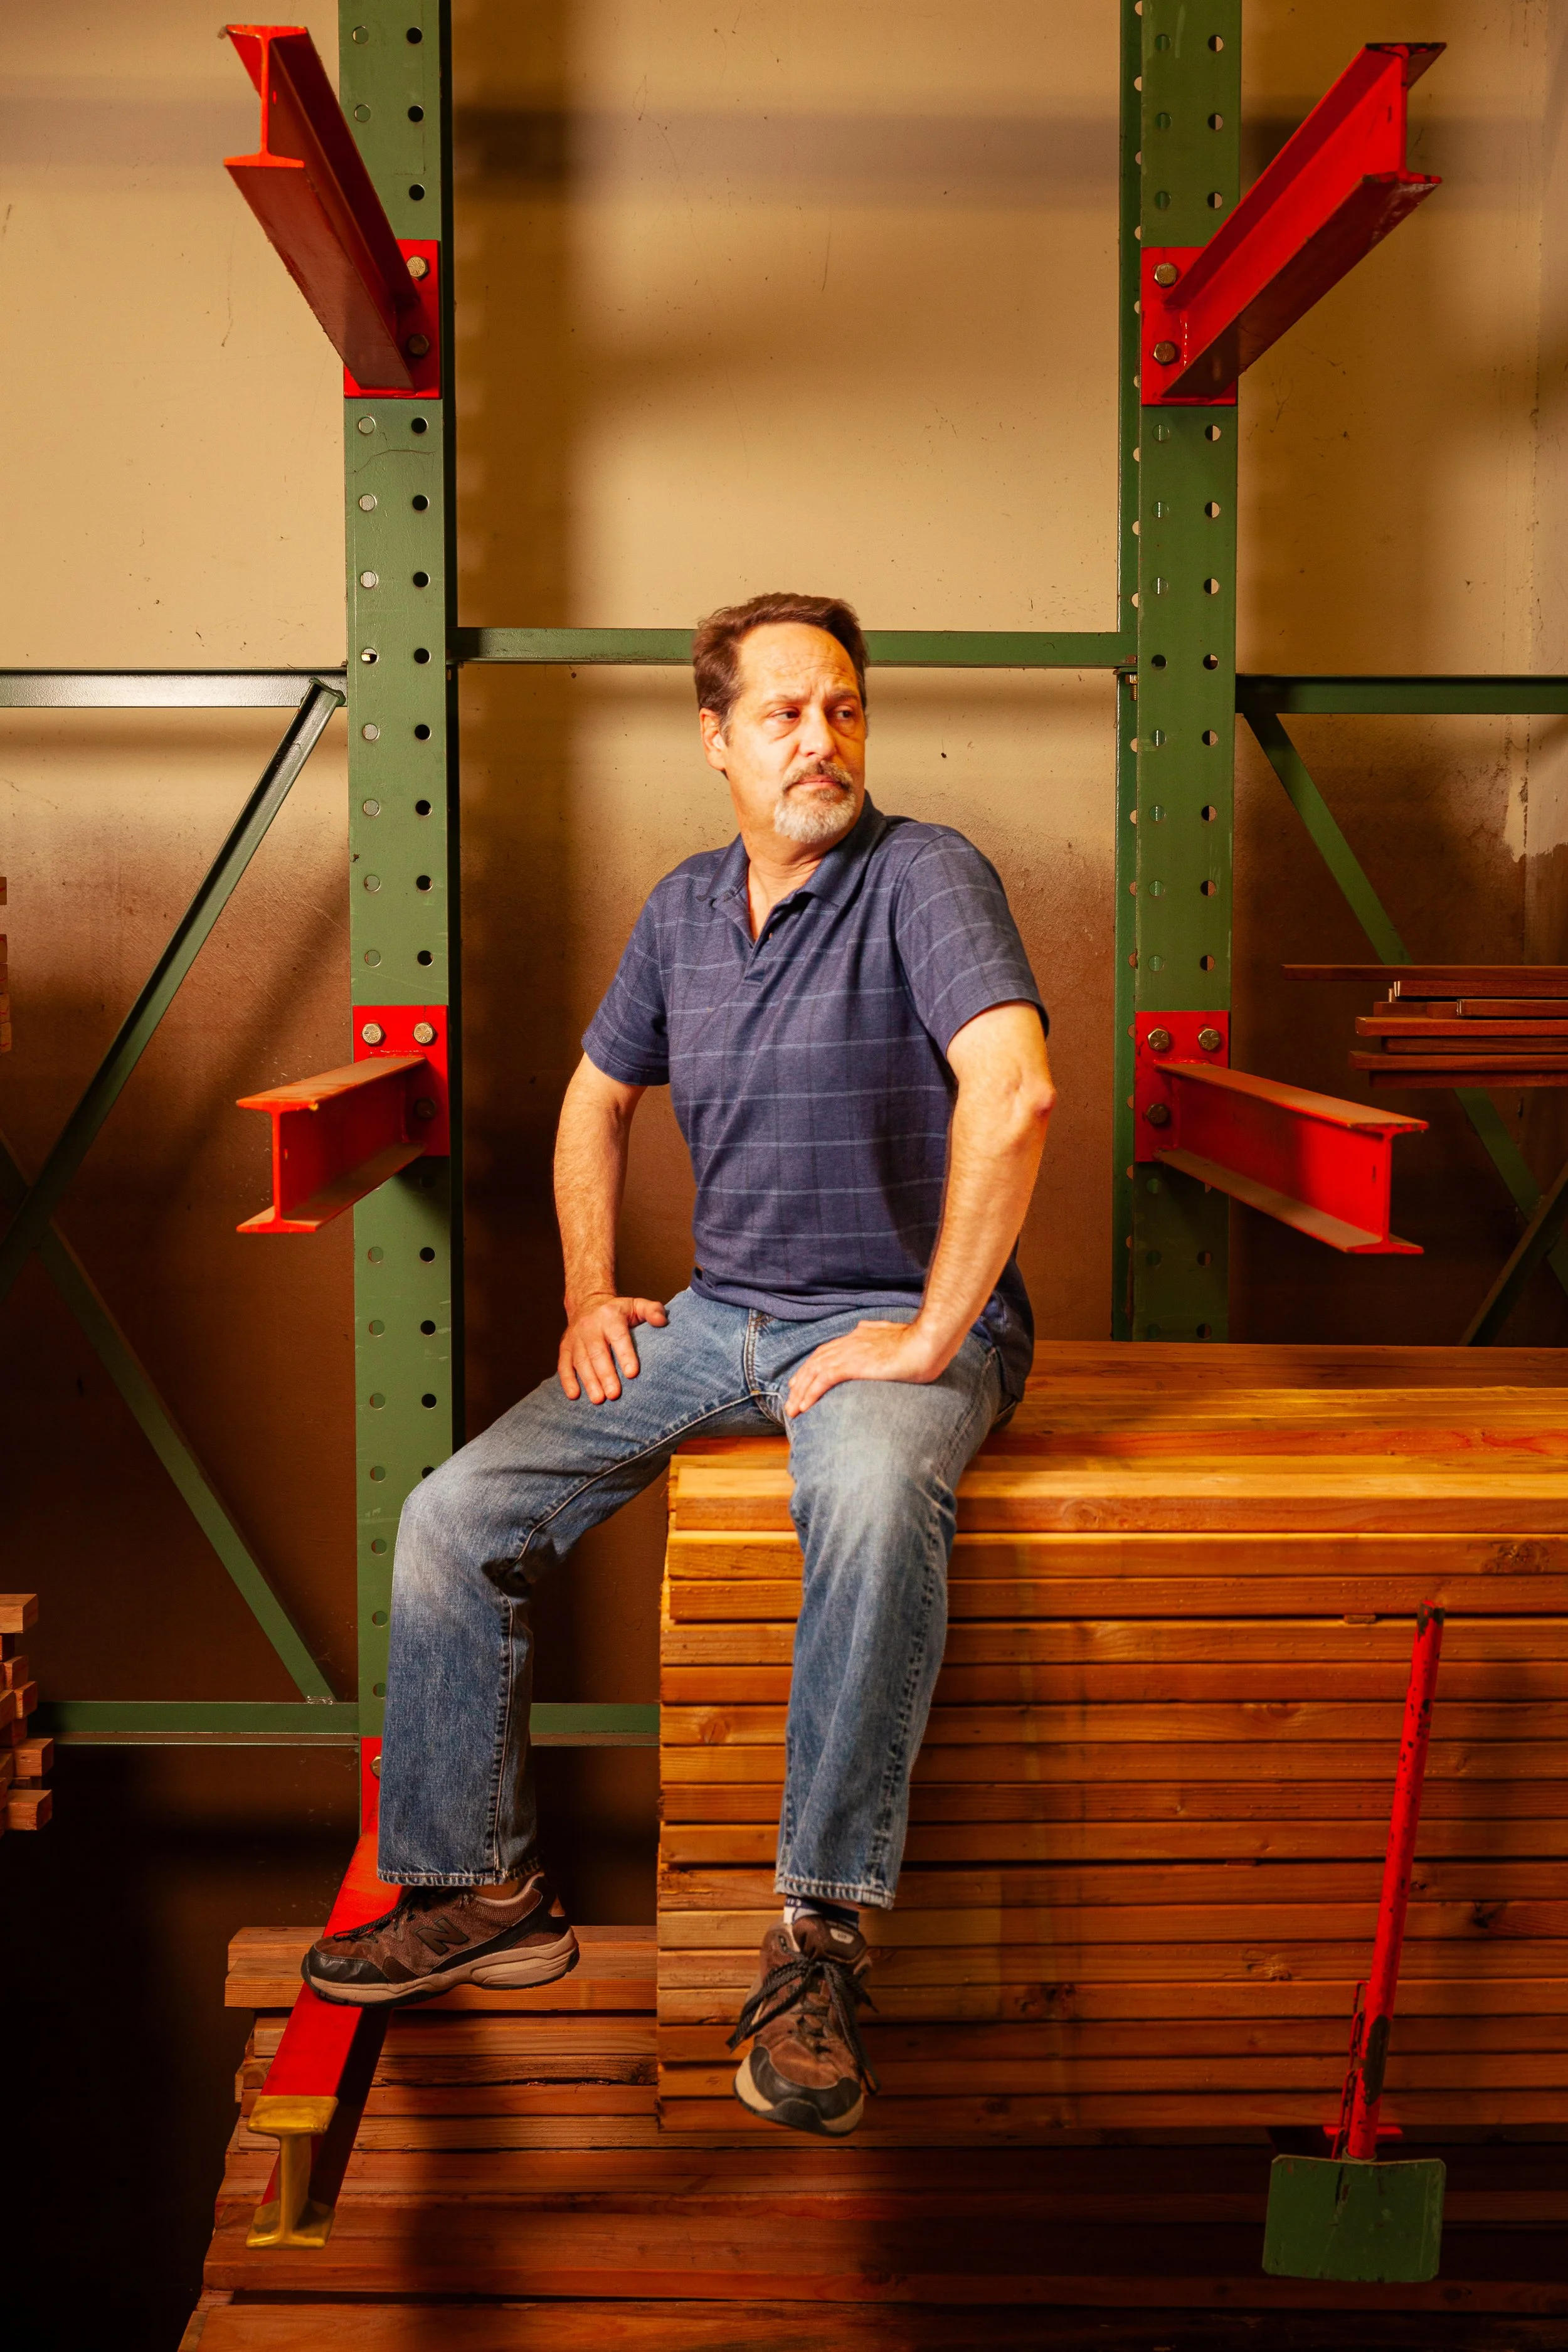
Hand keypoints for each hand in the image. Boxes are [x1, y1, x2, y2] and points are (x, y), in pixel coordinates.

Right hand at [558, 1292, 668, 1402]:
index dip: (625, 1355)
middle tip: (614, 1394)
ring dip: (589, 1381)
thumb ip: (652, 1311)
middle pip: (597, 1353)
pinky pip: (564, 1364)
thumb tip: (662, 1321)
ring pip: (581, 1361)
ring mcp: (575, 1338)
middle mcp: (590, 1327)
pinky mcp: (565, 1347)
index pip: (619, 1337)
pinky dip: (567, 1381)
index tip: (632, 1373)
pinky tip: (574, 1395)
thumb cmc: (618, 1311)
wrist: (586, 1303)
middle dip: (606, 1375)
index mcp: (610, 1317)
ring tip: (599, 1400)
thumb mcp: (636, 1305)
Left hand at [784, 1318, 945, 1418]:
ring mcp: (850, 1352)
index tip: (802, 1380)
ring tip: (792, 1410)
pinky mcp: (852, 1364)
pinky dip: (811, 1393)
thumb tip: (863, 1326)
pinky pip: (824, 1379)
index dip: (812, 1366)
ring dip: (800, 1392)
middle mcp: (849, 1342)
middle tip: (790, 1399)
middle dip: (801, 1381)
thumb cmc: (918, 1342)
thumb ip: (876, 1329)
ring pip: (815, 1372)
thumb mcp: (893, 1332)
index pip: (827, 1351)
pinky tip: (804, 1406)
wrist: (926, 1342)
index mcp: (859, 1335)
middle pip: (815, 1362)